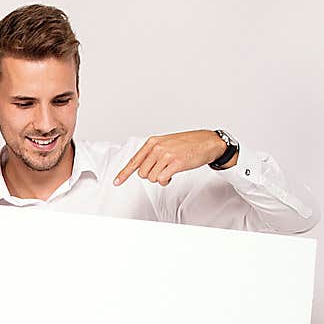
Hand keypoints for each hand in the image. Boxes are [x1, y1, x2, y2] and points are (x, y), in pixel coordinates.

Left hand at [113, 130, 229, 186]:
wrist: (206, 142)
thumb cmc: (187, 143)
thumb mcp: (165, 143)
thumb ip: (152, 153)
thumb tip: (142, 168)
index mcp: (152, 142)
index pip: (134, 161)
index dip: (124, 173)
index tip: (116, 182)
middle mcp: (157, 148)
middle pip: (142, 173)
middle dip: (151, 175)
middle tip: (162, 170)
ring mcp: (166, 155)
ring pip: (152, 178)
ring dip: (160, 178)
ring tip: (169, 171)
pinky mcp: (175, 163)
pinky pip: (162, 179)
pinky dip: (166, 180)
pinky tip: (172, 175)